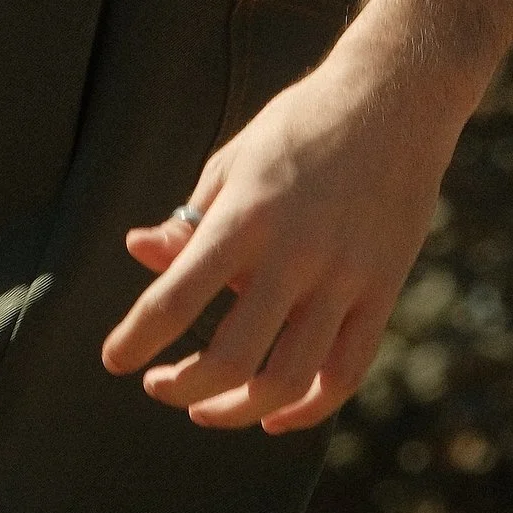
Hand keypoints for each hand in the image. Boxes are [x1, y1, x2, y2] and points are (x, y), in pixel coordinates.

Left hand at [102, 45, 458, 436]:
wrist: (396, 99)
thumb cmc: (300, 126)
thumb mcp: (235, 160)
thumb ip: (191, 219)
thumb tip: (140, 254)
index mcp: (248, 214)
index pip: (178, 297)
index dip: (137, 338)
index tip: (115, 360)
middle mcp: (297, 252)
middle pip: (232, 357)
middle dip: (183, 387)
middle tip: (160, 387)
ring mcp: (345, 276)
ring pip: (289, 379)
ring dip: (238, 409)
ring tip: (208, 407)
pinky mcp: (383, 290)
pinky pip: (346, 372)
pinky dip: (308, 408)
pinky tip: (274, 413)